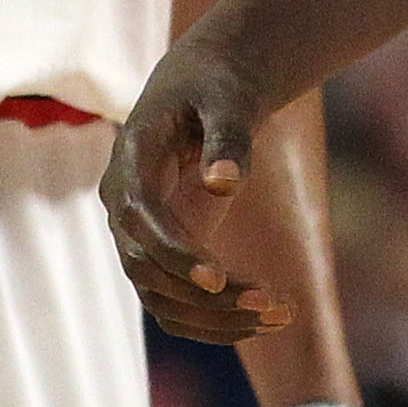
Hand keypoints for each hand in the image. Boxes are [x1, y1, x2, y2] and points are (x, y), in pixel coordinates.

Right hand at [101, 37, 291, 342]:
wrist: (204, 88)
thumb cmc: (216, 86)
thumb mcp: (226, 99)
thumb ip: (226, 137)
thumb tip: (223, 184)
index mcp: (130, 160)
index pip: (138, 219)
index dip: (172, 252)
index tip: (216, 279)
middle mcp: (123, 206)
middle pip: (147, 268)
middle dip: (207, 296)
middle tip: (274, 302)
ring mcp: (138, 235)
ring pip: (161, 298)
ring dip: (217, 318)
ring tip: (284, 315)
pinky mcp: (162, 254)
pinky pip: (178, 304)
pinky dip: (218, 320)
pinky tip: (271, 318)